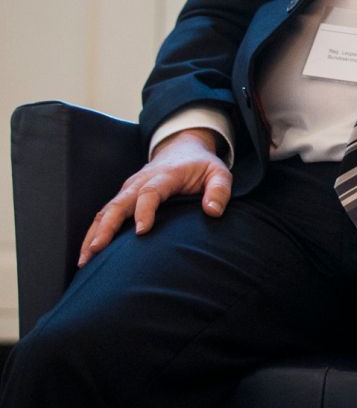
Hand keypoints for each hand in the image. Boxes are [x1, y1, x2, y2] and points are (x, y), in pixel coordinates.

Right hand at [79, 129, 230, 266]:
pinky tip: (87, 253)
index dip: (144, 211)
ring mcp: (128, 189)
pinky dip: (93, 232)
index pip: (150, 192)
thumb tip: (213, 212)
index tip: (141, 231)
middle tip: (96, 250)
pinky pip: (104, 214)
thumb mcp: (219, 172)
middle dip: (106, 227)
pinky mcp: (123, 197)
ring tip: (84, 260)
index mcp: (164, 176)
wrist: (182, 148)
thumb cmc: (201, 165)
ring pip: (106, 210)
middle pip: (119, 203)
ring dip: (93, 233)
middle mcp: (140, 181)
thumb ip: (220, 190)